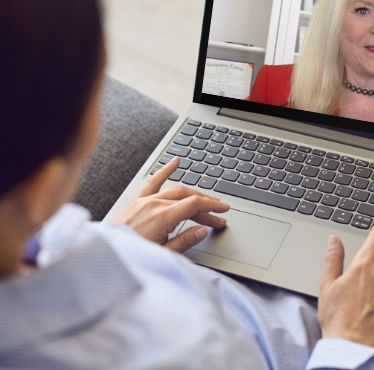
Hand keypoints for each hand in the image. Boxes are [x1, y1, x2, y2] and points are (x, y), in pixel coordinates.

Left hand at [113, 157, 229, 252]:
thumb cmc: (132, 256)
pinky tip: (175, 161)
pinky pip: (154, 181)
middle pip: (188, 197)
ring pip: (176, 190)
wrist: (106, 254)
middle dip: (207, 204)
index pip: (195, 205)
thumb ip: (185, 241)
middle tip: (219, 213)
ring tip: (206, 199)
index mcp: (163, 217)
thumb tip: (203, 231)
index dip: (212, 206)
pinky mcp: (138, 201)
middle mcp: (155, 205)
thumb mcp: (163, 254)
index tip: (223, 210)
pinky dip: (166, 170)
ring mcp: (145, 200)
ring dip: (194, 193)